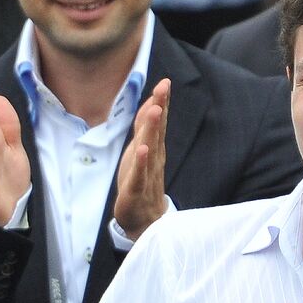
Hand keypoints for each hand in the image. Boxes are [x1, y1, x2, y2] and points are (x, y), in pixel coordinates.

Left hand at [113, 78, 170, 239]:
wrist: (145, 221)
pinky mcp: (136, 189)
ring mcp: (147, 173)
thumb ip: (146, 128)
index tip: (165, 82)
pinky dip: (142, 162)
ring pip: (150, 148)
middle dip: (160, 108)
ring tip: (157, 111)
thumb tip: (152, 103)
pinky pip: (140, 174)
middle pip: (157, 130)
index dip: (162, 102)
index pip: (159, 123)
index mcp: (154, 149)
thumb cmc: (142, 183)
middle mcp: (154, 158)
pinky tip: (143, 149)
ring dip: (153, 130)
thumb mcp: (141, 151)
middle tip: (164, 88)